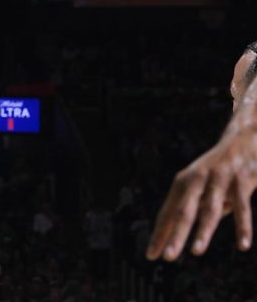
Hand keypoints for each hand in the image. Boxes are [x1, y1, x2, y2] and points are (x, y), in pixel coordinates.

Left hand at [146, 127, 256, 260]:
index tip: (151, 256)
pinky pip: (242, 207)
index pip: (168, 213)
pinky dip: (242, 227)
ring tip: (196, 252)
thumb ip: (196, 208)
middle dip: (175, 234)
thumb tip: (184, 233)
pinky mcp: (241, 180)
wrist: (244, 138)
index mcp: (183, 183)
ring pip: (209, 209)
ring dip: (203, 231)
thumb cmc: (219, 170)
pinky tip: (242, 245)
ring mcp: (218, 179)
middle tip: (167, 257)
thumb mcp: (203, 186)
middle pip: (183, 211)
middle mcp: (196, 180)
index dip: (160, 234)